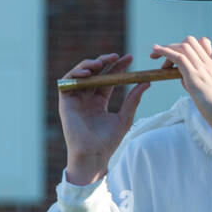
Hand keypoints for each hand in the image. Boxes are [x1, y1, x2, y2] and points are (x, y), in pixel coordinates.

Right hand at [59, 53, 151, 184]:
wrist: (93, 155)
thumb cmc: (108, 142)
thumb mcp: (124, 118)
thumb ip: (133, 100)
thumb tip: (146, 82)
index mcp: (99, 102)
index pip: (108, 79)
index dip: (117, 67)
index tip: (130, 58)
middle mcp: (86, 98)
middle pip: (95, 73)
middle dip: (105, 62)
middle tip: (118, 56)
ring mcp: (75, 99)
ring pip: (80, 73)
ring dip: (90, 64)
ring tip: (102, 63)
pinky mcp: (66, 102)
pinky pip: (67, 82)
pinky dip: (76, 73)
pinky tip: (87, 72)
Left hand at [151, 36, 211, 145]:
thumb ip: (198, 83)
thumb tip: (184, 79)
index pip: (203, 44)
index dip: (189, 47)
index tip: (178, 57)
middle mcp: (210, 65)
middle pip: (190, 41)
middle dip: (174, 45)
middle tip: (161, 57)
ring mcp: (203, 70)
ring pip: (183, 46)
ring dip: (166, 48)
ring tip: (155, 56)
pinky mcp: (195, 78)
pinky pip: (178, 57)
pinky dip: (165, 52)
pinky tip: (156, 53)